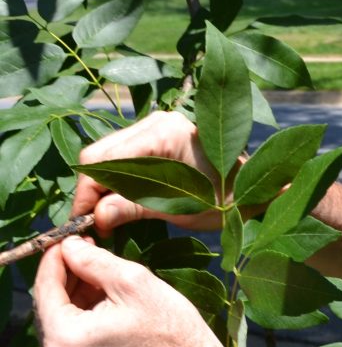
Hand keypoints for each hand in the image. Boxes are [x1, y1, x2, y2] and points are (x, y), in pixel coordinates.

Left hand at [33, 236, 218, 346]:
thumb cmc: (170, 329)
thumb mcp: (133, 282)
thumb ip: (93, 260)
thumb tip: (68, 245)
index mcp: (63, 339)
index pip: (44, 288)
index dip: (55, 258)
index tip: (70, 236)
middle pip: (49, 308)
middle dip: (67, 276)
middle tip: (88, 249)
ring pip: (61, 324)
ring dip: (76, 296)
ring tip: (102, 273)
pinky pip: (73, 341)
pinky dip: (84, 318)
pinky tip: (107, 301)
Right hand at [72, 110, 223, 233]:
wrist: (253, 188)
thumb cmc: (226, 200)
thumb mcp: (179, 209)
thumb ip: (135, 207)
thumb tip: (97, 216)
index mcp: (165, 134)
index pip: (106, 160)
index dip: (88, 193)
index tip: (84, 224)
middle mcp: (157, 122)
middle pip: (100, 153)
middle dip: (90, 190)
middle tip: (92, 224)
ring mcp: (155, 125)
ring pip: (106, 155)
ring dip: (100, 186)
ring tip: (103, 218)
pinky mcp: (156, 136)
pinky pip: (120, 156)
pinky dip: (113, 179)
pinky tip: (116, 202)